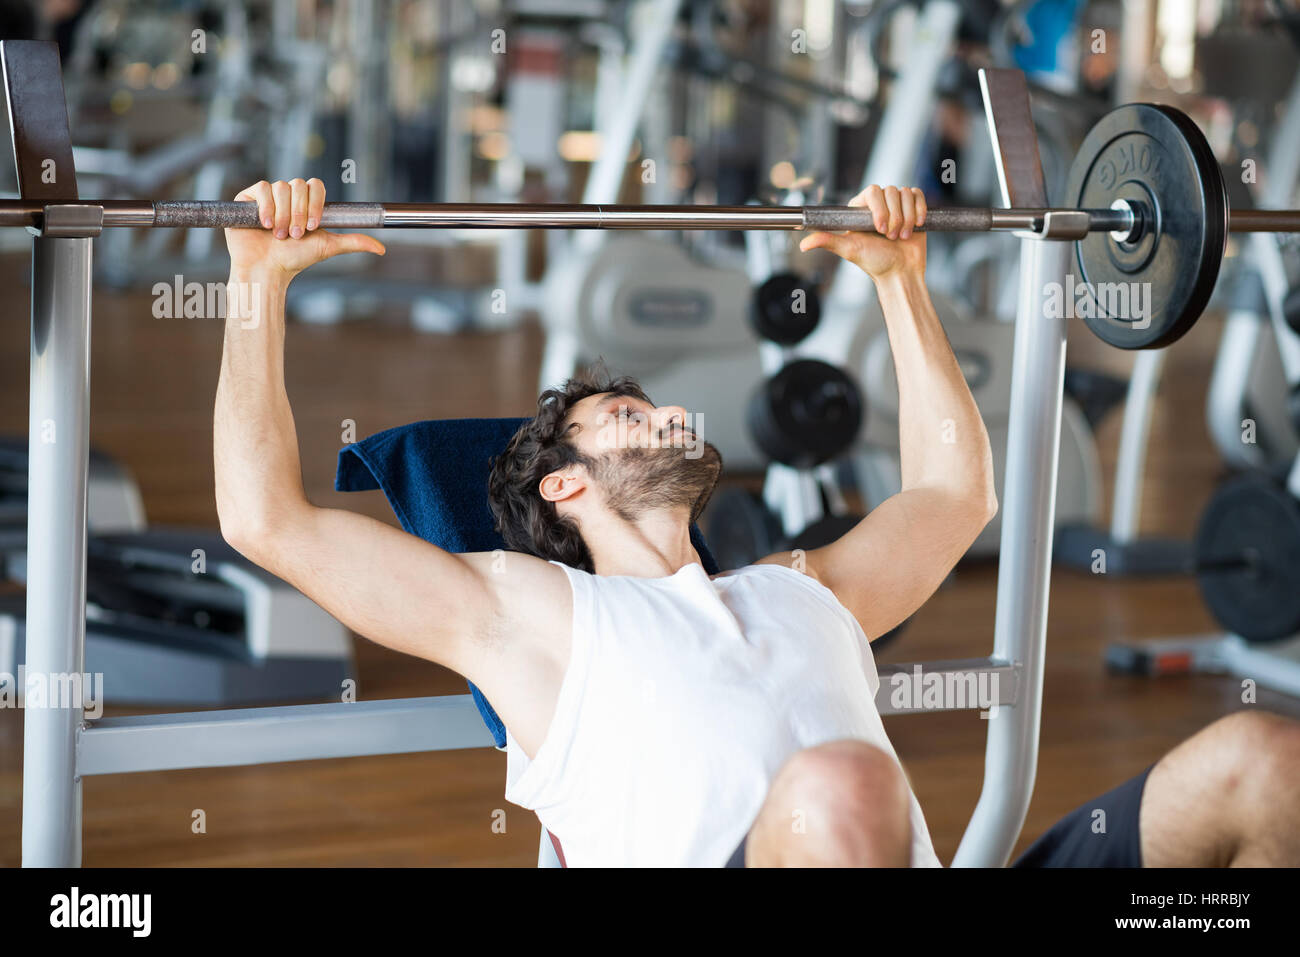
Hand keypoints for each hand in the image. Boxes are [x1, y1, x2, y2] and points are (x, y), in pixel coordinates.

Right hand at [224, 178, 384, 276]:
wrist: (267, 269)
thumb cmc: (294, 259)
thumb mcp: (327, 247)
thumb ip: (353, 242)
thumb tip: (381, 248)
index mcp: (305, 203)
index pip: (315, 185)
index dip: (316, 203)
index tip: (314, 226)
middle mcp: (286, 197)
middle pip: (298, 185)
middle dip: (300, 212)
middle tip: (296, 235)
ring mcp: (267, 197)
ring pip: (280, 187)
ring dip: (284, 215)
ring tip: (280, 235)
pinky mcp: (247, 198)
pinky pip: (261, 189)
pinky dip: (267, 207)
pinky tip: (266, 225)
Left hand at [798, 185, 925, 279]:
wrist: (900, 271)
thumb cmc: (875, 263)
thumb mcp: (849, 250)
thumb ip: (827, 241)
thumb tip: (803, 245)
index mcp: (861, 209)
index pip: (872, 191)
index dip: (879, 208)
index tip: (879, 229)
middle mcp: (878, 205)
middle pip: (891, 191)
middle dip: (894, 217)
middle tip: (890, 237)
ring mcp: (896, 205)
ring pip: (905, 194)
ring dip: (906, 218)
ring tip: (901, 236)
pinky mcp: (912, 207)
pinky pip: (917, 195)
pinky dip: (919, 210)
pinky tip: (916, 225)